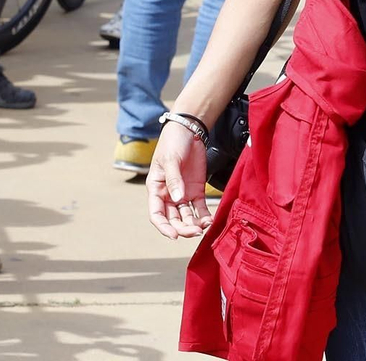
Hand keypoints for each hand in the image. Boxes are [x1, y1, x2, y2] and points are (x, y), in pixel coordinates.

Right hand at [148, 120, 212, 238]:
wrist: (189, 130)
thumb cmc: (172, 142)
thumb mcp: (170, 160)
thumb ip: (174, 180)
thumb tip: (177, 199)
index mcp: (156, 189)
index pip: (156, 215)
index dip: (164, 227)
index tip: (174, 235)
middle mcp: (168, 195)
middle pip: (173, 219)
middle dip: (183, 228)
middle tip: (195, 232)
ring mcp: (183, 194)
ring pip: (187, 216)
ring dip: (194, 224)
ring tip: (204, 227)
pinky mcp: (196, 190)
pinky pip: (200, 208)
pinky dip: (204, 215)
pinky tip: (210, 220)